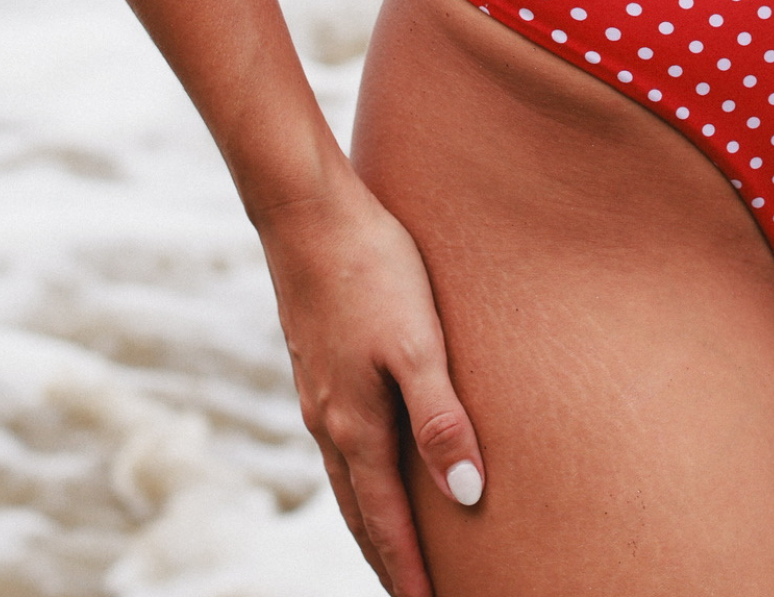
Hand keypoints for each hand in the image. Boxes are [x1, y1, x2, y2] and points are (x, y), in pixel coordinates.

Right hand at [256, 178, 484, 595]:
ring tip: (391, 548)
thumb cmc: (372, 268)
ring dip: (369, 520)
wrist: (308, 212)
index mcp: (356, 424)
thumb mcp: (417, 342)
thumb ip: (441, 417)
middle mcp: (329, 419)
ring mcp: (317, 391)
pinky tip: (367, 461)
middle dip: (386, 559)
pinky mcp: (317, 362)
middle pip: (359, 512)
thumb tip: (465, 496)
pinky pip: (338, 442)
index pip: (386, 522)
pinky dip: (356, 476)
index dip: (409, 573)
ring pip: (345, 478)